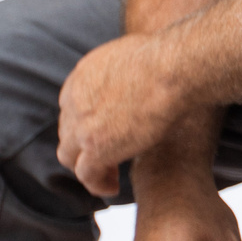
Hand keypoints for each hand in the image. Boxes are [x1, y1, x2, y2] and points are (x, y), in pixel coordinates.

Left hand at [57, 33, 193, 196]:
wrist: (173, 68)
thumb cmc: (170, 57)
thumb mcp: (137, 53)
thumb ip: (127, 67)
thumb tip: (148, 66)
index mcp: (82, 75)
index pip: (73, 105)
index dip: (87, 120)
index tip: (107, 130)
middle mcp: (74, 100)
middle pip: (68, 130)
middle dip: (85, 144)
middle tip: (109, 154)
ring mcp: (82, 125)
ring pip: (70, 155)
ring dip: (88, 165)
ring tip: (110, 175)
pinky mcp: (96, 148)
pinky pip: (86, 175)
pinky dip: (97, 183)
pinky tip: (113, 187)